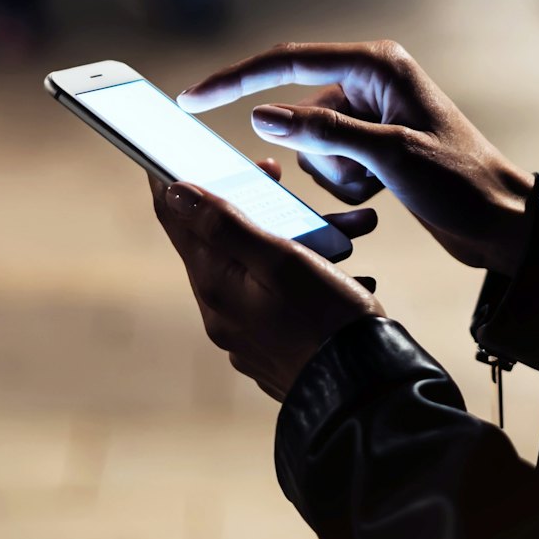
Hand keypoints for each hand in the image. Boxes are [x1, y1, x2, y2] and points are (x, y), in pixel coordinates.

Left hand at [150, 177, 383, 401]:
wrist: (365, 391)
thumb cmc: (327, 320)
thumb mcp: (281, 260)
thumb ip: (226, 225)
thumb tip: (174, 191)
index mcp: (215, 285)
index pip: (177, 220)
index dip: (173, 178)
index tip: (176, 147)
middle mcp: (222, 310)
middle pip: (222, 238)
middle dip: (251, 199)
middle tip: (276, 173)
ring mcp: (248, 331)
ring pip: (262, 263)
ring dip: (299, 235)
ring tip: (346, 225)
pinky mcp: (276, 344)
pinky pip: (283, 292)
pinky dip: (311, 268)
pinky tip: (347, 266)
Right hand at [179, 41, 535, 276]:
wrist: (500, 221)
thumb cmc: (458, 180)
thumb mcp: (388, 154)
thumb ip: (322, 132)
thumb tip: (261, 115)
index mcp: (377, 64)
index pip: (289, 62)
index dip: (236, 80)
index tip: (191, 98)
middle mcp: (370, 81)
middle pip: (300, 110)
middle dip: (319, 152)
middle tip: (367, 173)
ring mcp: (370, 114)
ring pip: (312, 143)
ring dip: (335, 173)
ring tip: (381, 185)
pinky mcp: (372, 144)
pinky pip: (329, 162)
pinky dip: (345, 183)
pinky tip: (384, 192)